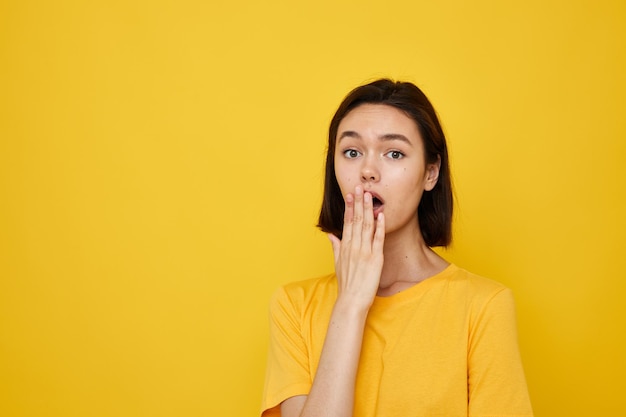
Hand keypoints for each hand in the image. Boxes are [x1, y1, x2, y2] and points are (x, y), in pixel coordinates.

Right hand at [328, 186, 384, 310]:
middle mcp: (353, 246)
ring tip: (370, 195)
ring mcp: (364, 252)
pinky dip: (380, 227)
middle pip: (356, 220)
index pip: (347, 222)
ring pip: (366, 226)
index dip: (349, 207)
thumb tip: (330, 235)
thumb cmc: (346, 284)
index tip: (350, 194)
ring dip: (368, 209)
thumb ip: (335, 247)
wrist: (351, 301)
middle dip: (358, 202)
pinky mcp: (375, 259)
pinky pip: (378, 239)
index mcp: (345, 246)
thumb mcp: (337, 263)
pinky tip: (381, 215)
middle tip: (360, 187)